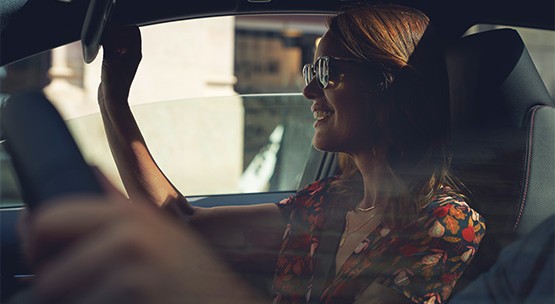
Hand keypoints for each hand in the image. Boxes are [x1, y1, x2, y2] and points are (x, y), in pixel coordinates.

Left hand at [20, 196, 258, 303]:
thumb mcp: (158, 228)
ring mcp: (133, 271)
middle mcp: (129, 236)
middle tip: (92, 292)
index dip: (40, 247)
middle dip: (60, 290)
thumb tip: (89, 169)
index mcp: (127, 213)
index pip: (48, 220)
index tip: (50, 263)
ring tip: (118, 300)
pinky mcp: (136, 296)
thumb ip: (117, 201)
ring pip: (66, 303)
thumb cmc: (190, 274)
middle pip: (50, 274)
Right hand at [98, 25, 141, 105]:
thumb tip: (108, 29)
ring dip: (109, 39)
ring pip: (118, 41)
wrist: (112, 101)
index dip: (123, 26)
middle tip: (106, 37)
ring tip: (103, 46)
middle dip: (115, 31)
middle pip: (126, 34)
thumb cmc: (114, 83)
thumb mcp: (111, 59)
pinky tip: (100, 52)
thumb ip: (110, 43)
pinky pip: (112, 49)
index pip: (134, 30)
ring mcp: (124, 60)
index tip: (112, 28)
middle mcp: (132, 55)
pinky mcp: (116, 65)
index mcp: (135, 53)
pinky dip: (106, 47)